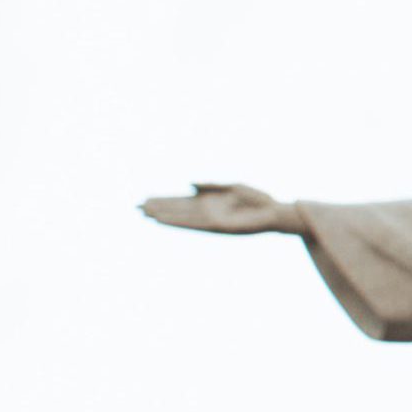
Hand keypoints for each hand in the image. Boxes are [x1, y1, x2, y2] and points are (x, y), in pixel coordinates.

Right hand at [138, 182, 301, 234]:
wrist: (275, 212)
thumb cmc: (258, 199)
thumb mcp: (231, 186)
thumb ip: (210, 185)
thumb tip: (189, 184)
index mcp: (210, 202)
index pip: (182, 202)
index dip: (165, 200)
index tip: (147, 199)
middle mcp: (207, 212)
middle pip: (178, 210)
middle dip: (159, 207)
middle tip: (137, 206)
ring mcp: (210, 220)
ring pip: (181, 217)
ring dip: (164, 215)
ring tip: (145, 212)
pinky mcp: (216, 226)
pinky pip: (193, 223)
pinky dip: (178, 221)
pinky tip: (165, 220)